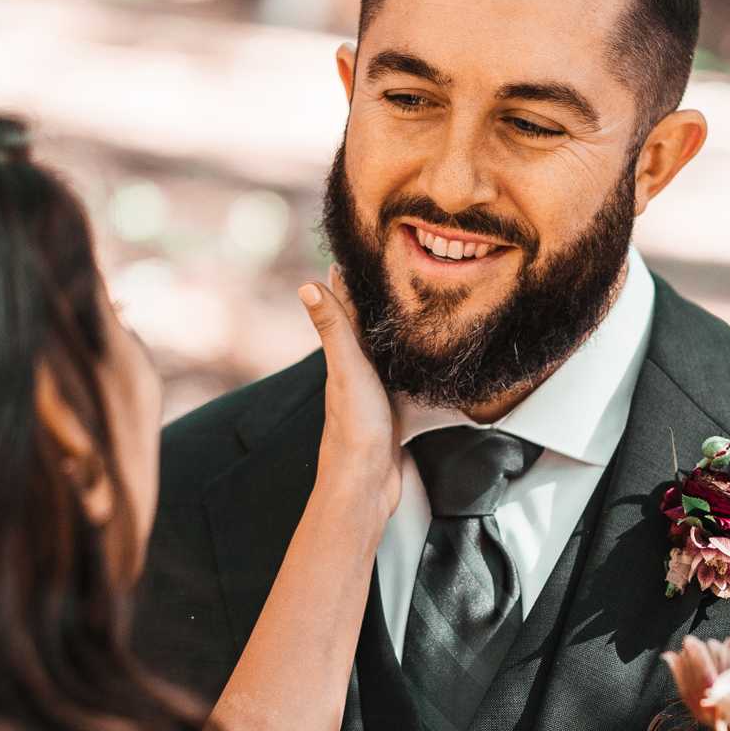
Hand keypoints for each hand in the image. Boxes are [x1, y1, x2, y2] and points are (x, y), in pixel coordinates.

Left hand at [300, 272, 402, 529]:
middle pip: (366, 326)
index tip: (358, 247)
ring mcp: (375, 390)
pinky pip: (402, 375)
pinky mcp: (394, 410)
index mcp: (344, 356)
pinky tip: (423, 356)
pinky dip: (410, 359)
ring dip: (395, 328)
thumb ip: (333, 329)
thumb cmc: (354, 428)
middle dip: (377, 299)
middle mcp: (357, 370)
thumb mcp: (347, 370)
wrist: (366, 483)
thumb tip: (305, 285)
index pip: (345, 308)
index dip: (349, 279)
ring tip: (411, 302)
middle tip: (391, 267)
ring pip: (385, 350)